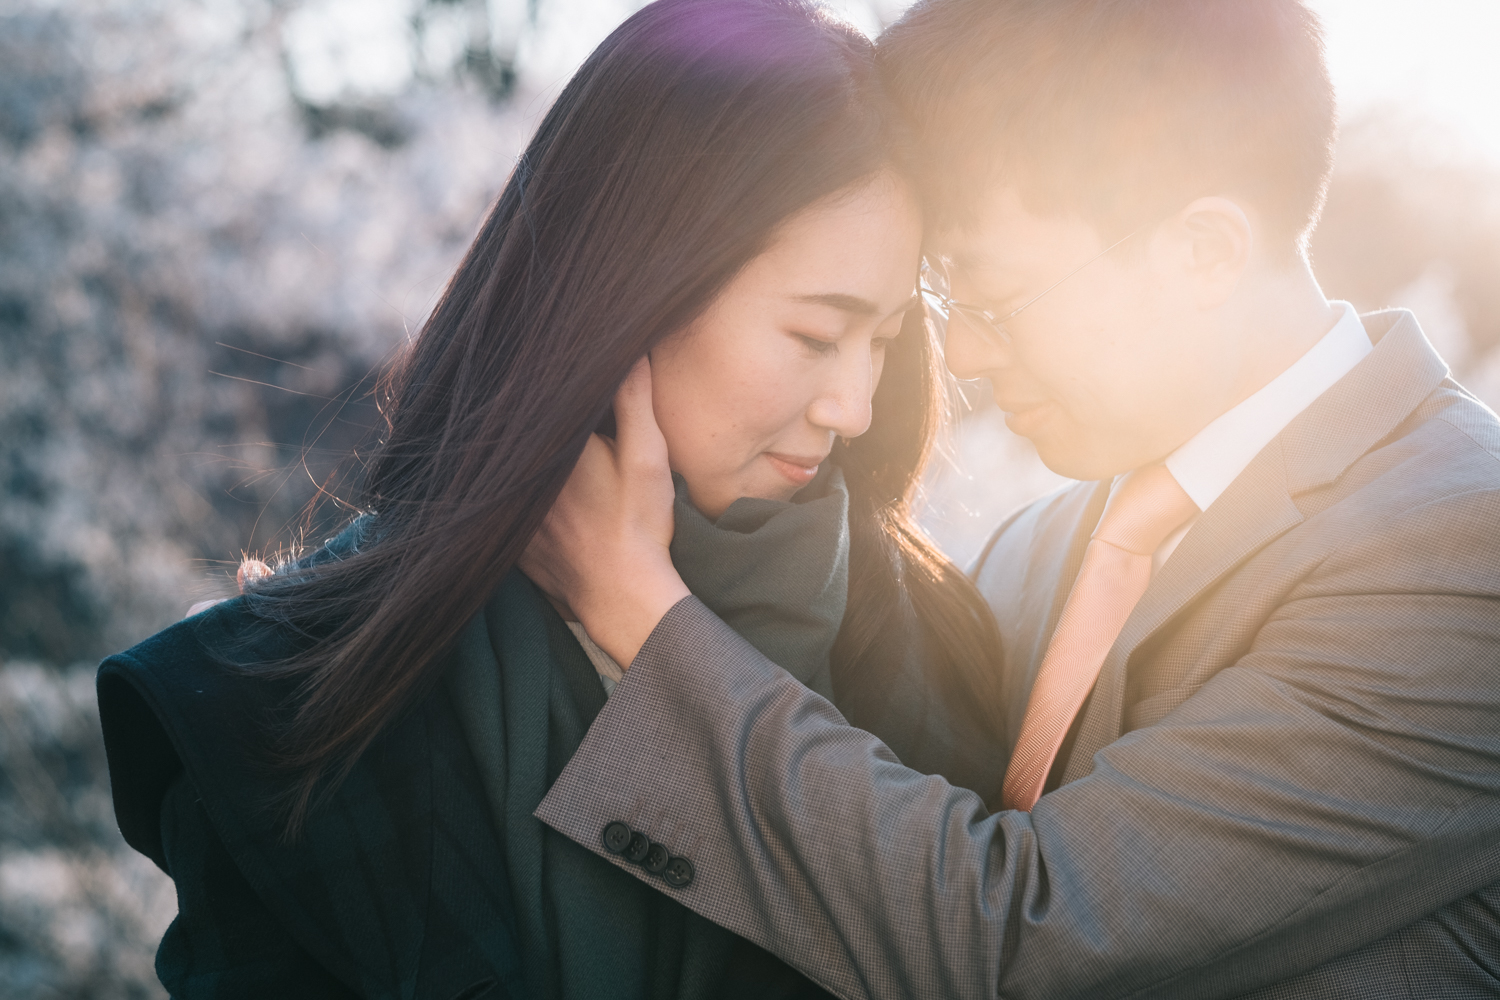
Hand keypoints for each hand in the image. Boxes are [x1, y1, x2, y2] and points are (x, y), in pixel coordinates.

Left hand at [520, 357, 689, 667]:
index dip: (542, 381)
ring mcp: (510, 510)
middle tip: (512, 385)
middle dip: (520, 415)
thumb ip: (634, 401)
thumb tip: (629, 349)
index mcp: (555, 445)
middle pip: (514, 432)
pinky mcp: (508, 538)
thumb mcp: (648, 457)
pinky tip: (508, 486)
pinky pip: (495, 506)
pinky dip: (500, 494)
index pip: (539, 401)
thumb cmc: (640, 525)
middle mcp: (522, 475)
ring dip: (507, 453)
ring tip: (504, 423)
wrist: (623, 597)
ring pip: (501, 468)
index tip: (540, 359)